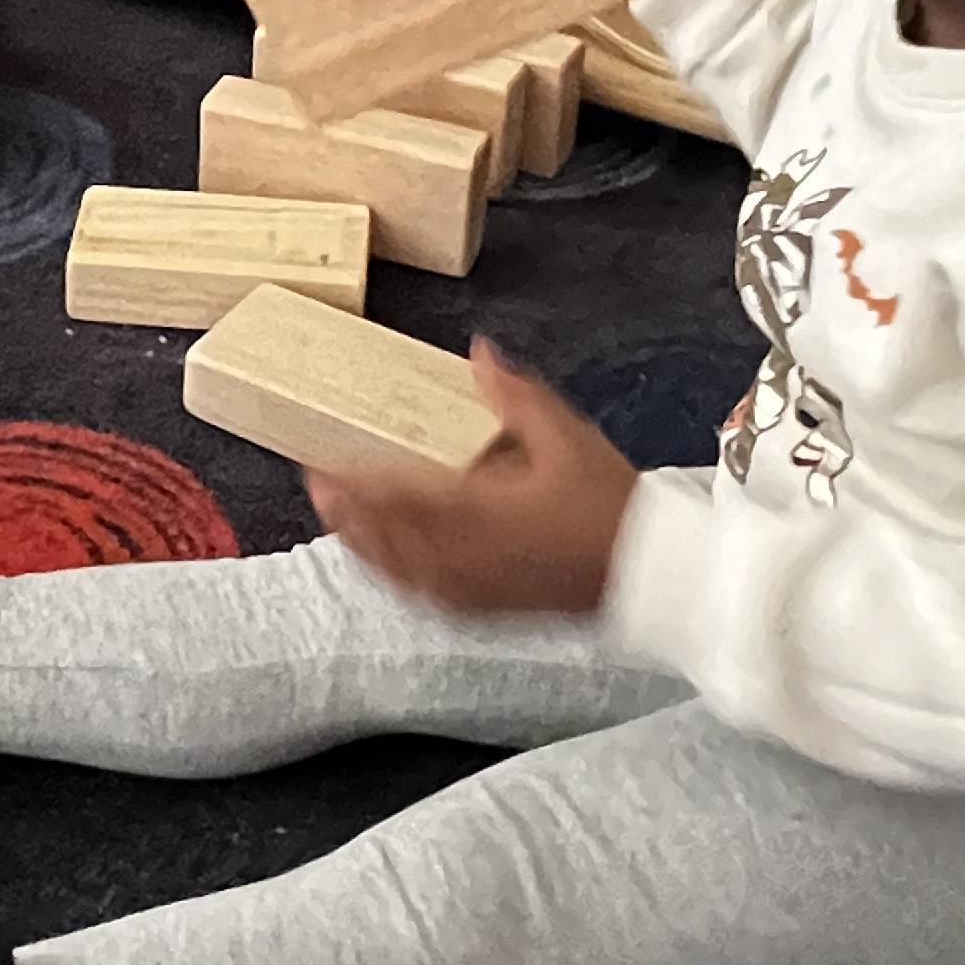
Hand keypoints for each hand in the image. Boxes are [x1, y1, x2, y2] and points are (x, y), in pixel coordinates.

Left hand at [307, 344, 637, 617]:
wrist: (650, 576)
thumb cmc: (612, 506)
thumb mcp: (570, 437)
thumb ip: (516, 396)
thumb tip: (478, 351)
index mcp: (482, 513)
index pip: (397, 497)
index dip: (352, 481)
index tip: (318, 459)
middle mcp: (467, 558)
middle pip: (384, 538)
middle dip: (344, 511)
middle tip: (314, 481)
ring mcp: (474, 591)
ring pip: (396, 571)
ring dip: (360, 543)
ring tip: (337, 515)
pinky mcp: (485, 612)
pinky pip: (420, 595)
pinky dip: (391, 574)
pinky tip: (384, 560)